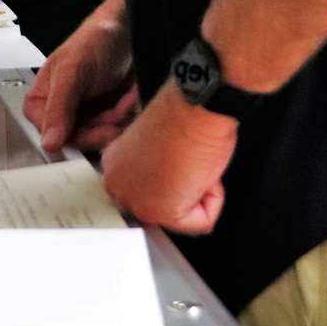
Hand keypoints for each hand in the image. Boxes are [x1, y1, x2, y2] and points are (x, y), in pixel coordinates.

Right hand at [23, 0, 134, 151]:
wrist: (128, 29)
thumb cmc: (94, 41)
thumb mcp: (72, 71)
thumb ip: (58, 107)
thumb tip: (48, 143)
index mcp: (42, 100)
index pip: (51, 135)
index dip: (74, 135)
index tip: (96, 127)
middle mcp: (62, 111)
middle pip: (80, 140)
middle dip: (103, 125)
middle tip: (120, 108)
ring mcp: (86, 115)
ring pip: (101, 138)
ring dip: (119, 119)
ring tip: (128, 96)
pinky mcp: (108, 117)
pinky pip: (118, 132)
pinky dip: (128, 116)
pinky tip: (132, 97)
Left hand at [100, 78, 236, 233]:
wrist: (193, 105)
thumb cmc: (179, 112)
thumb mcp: (152, 142)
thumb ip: (149, 164)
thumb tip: (166, 178)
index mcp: (113, 164)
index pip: (147, 189)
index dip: (171, 174)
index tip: (173, 158)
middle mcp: (117, 185)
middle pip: (165, 206)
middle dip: (184, 188)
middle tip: (185, 159)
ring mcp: (138, 201)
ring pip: (184, 215)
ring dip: (198, 190)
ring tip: (191, 161)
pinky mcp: (164, 212)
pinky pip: (203, 220)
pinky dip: (213, 198)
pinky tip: (201, 170)